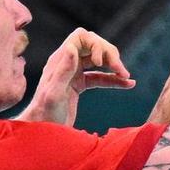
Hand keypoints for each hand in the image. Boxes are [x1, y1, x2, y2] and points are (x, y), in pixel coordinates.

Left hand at [19, 28, 134, 125]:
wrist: (41, 132)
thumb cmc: (45, 115)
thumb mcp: (54, 94)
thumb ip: (63, 71)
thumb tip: (72, 48)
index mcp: (59, 60)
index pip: (80, 37)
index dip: (95, 44)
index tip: (100, 62)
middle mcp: (67, 63)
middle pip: (93, 45)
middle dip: (109, 54)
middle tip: (121, 71)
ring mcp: (74, 73)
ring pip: (99, 60)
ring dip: (114, 65)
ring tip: (127, 77)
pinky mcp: (79, 85)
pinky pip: (100, 76)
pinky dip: (114, 79)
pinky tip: (128, 84)